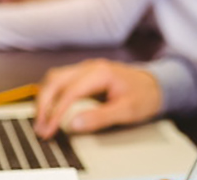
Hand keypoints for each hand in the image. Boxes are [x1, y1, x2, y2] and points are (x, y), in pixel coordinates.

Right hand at [34, 59, 162, 138]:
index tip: (49, 129)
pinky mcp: (83, 74)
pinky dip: (52, 95)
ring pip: (55, 79)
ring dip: (45, 98)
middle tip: (41, 127)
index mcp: (101, 73)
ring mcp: (86, 68)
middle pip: (56, 81)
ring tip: (42, 121)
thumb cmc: (144, 95)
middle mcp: (90, 67)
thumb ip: (100, 117)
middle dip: (44, 105)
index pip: (70, 92)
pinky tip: (50, 110)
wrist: (155, 85)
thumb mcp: (127, 110)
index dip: (56, 112)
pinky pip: (61, 81)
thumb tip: (74, 124)